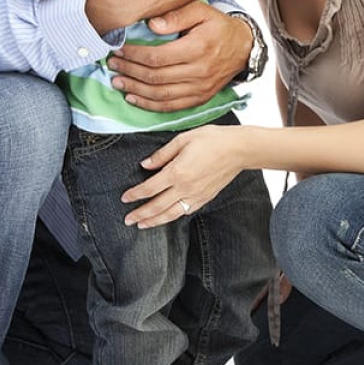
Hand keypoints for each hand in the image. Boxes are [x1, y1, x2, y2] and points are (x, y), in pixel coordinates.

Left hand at [107, 1, 251, 109]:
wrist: (244, 48)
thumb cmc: (219, 27)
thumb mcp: (201, 11)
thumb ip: (176, 15)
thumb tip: (151, 25)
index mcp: (197, 48)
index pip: (157, 56)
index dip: (134, 55)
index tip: (119, 49)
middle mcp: (198, 71)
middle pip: (155, 77)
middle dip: (129, 71)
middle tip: (112, 65)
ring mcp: (199, 88)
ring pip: (160, 95)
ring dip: (135, 90)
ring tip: (117, 81)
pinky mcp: (200, 98)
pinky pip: (171, 107)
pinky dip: (149, 105)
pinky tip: (134, 99)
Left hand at [120, 125, 244, 227]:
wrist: (239, 149)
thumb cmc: (212, 139)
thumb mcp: (183, 139)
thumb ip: (162, 154)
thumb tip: (145, 165)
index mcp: (177, 172)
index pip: (149, 188)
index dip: (135, 194)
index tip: (124, 198)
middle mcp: (185, 188)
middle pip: (157, 206)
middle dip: (140, 214)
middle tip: (127, 220)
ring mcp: (196, 196)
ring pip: (170, 214)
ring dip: (154, 221)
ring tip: (141, 225)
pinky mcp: (205, 198)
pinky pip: (185, 212)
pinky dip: (173, 216)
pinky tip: (166, 217)